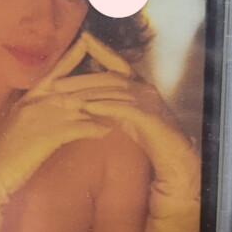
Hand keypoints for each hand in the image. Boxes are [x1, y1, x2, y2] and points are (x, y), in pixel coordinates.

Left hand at [76, 55, 200, 231]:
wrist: (178, 166)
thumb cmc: (152, 146)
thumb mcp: (127, 124)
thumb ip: (110, 109)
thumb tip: (84, 105)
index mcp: (138, 89)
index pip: (111, 70)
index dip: (89, 66)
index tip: (63, 68)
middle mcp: (145, 90)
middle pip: (108, 78)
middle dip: (79, 80)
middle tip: (54, 84)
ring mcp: (151, 102)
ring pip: (114, 90)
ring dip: (87, 92)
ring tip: (63, 96)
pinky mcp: (152, 118)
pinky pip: (125, 108)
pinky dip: (105, 106)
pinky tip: (86, 109)